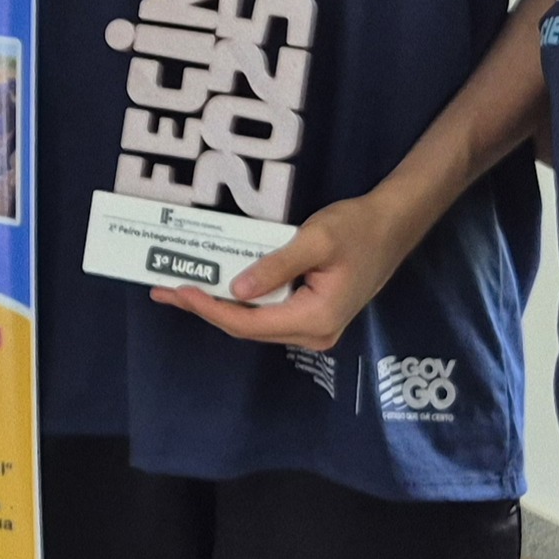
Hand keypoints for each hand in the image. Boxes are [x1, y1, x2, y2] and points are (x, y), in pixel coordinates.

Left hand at [152, 191, 417, 351]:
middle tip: (165, 291)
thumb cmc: (357, 228)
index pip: (249, 323)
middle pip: (247, 328)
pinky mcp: (312, 316)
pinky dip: (239, 302)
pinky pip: (268, 314)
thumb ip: (276, 266)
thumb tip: (237, 291)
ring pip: (255, 323)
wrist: (393, 226)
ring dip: (219, 307)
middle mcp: (314, 332)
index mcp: (316, 318)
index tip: (178, 291)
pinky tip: (217, 289)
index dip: (210, 309)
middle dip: (206, 309)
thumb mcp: (316, 240)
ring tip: (181, 290)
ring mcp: (314, 328)